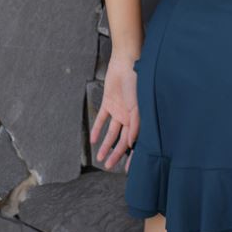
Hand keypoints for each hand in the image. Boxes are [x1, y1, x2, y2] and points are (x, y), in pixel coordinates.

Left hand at [90, 51, 139, 173]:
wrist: (126, 62)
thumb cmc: (137, 81)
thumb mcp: (137, 105)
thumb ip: (135, 124)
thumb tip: (133, 143)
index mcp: (138, 117)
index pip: (135, 141)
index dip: (132, 155)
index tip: (128, 169)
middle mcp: (129, 116)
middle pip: (122, 139)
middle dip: (117, 154)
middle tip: (109, 166)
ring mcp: (118, 110)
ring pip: (111, 132)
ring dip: (106, 144)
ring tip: (100, 158)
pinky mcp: (108, 102)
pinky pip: (102, 119)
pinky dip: (97, 129)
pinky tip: (92, 140)